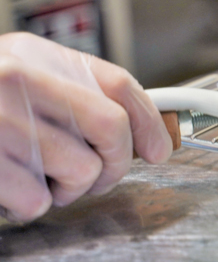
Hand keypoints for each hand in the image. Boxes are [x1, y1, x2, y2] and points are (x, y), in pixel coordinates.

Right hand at [0, 33, 170, 221]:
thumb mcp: (22, 76)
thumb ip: (73, 92)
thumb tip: (139, 129)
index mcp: (37, 56)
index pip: (118, 83)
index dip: (149, 120)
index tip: (159, 147)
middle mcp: (20, 81)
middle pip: (110, 128)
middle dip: (115, 162)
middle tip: (99, 173)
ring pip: (80, 169)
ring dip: (70, 188)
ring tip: (43, 178)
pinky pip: (37, 199)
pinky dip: (33, 204)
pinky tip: (11, 189)